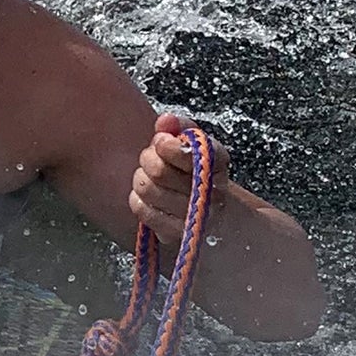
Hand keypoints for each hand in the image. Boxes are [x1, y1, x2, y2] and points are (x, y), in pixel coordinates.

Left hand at [129, 112, 230, 244]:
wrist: (216, 215)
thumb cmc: (199, 174)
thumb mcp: (197, 146)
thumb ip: (180, 128)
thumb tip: (166, 120)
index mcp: (218, 166)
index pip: (185, 152)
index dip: (165, 144)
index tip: (161, 142)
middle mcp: (212, 196)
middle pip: (158, 171)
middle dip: (148, 159)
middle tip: (152, 158)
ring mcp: (194, 220)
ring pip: (146, 188)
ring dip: (141, 178)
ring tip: (150, 177)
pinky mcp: (176, 235)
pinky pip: (141, 209)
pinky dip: (138, 198)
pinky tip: (148, 197)